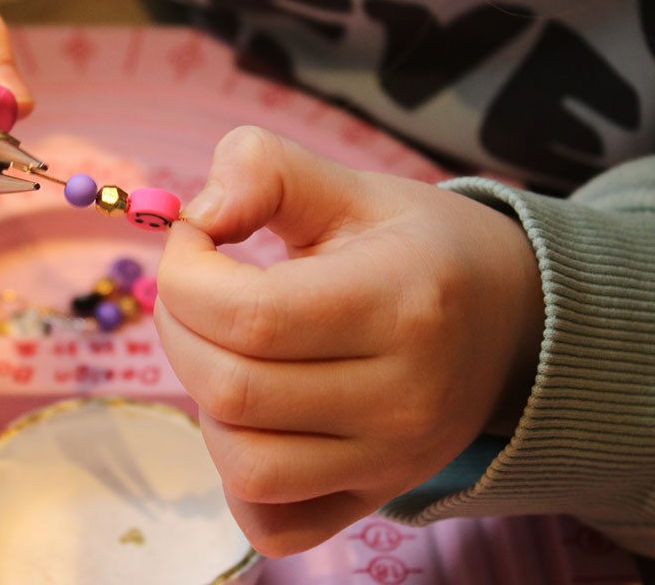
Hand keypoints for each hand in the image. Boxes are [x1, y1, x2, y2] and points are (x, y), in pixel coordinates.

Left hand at [154, 127, 544, 556]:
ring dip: (205, 400)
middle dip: (179, 327)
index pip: (248, 316)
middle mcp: (402, 397)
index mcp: (401, 304)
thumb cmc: (418, 247)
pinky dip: (238, 477)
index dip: (185, 273)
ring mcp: (391, 461)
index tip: (195, 241)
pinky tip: (252, 417)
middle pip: (230, 390)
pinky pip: (273, 522)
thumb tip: (198, 214)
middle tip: (198, 289)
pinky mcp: (374, 499)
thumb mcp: (350, 186)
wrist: (512, 320)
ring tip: (228, 350)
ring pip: (243, 464)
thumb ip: (264, 170)